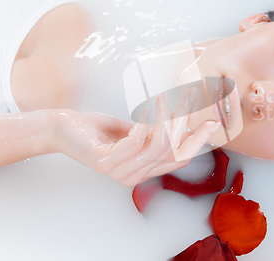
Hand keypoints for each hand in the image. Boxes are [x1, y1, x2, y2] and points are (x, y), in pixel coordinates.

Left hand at [49, 87, 220, 186]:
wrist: (63, 129)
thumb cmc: (98, 129)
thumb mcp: (134, 131)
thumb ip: (156, 135)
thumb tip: (184, 123)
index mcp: (144, 170)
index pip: (180, 159)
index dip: (197, 141)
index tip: (210, 121)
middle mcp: (134, 176)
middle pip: (173, 152)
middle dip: (184, 122)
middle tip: (188, 97)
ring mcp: (119, 171)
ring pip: (158, 147)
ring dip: (166, 118)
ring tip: (166, 97)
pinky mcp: (105, 161)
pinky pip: (135, 143)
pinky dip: (145, 123)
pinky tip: (146, 108)